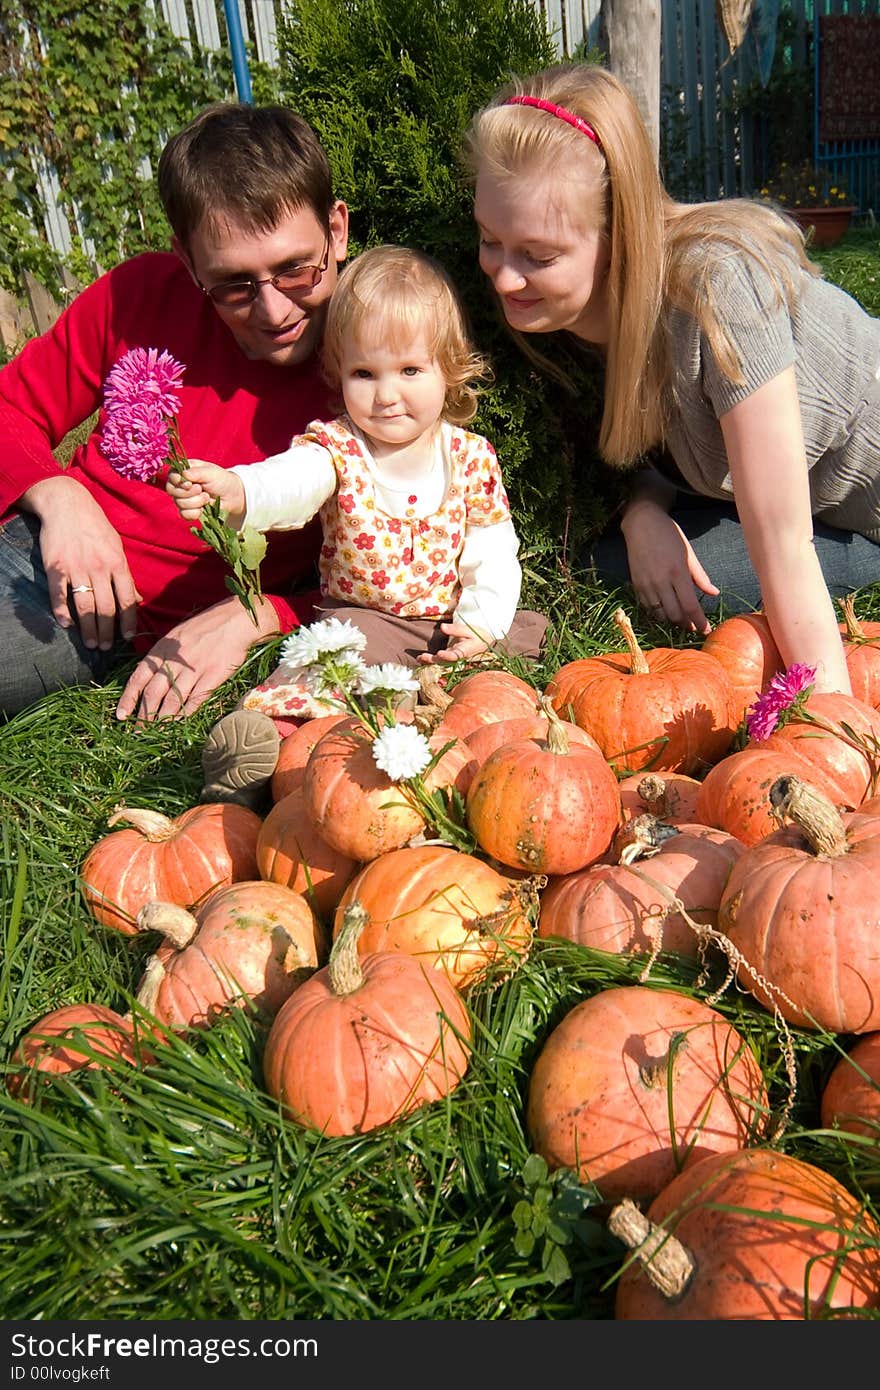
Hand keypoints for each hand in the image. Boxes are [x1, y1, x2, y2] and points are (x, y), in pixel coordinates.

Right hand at [22, 475, 141, 649]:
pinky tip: (66, 624)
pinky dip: (62, 612)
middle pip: (106, 608)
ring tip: (90, 643)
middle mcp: (99, 568)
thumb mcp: (117, 546)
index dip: (129, 621)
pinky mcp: (55, 567)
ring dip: (88, 629)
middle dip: (107, 632)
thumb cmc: (95, 525)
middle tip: (105, 647)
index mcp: (118, 563)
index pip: (128, 600)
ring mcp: (77, 568)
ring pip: (85, 607)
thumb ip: (125, 574)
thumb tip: (137, 600)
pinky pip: (59, 596)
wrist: (66, 504)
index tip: (128, 636)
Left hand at [115, 595, 279, 721]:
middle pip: (153, 693)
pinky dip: (185, 713)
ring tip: (156, 731)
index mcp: (162, 649)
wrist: (235, 621)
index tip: (121, 715)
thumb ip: (162, 656)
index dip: (128, 698)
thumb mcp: (176, 636)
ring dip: (162, 719)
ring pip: (172, 700)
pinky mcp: (212, 677)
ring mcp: (193, 669)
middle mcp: (174, 660)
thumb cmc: (205, 627)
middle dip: (144, 715)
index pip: (138, 677)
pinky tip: (179, 722)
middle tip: (139, 730)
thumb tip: (148, 677)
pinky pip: (195, 699)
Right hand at [165, 461, 245, 527]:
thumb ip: (196, 473)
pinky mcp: (188, 510)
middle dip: (188, 493)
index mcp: (183, 471)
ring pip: (179, 503)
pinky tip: (203, 509)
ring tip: (207, 497)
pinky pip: (184, 514)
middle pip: (171, 490)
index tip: (190, 484)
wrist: (231, 496)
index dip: (178, 481)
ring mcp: (183, 498)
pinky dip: (195, 513)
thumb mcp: (210, 472)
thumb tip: (183, 474)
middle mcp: (180, 484)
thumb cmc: (221, 480)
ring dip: (196, 502)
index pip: (171, 476)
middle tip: (201, 489)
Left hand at [417, 623, 491, 664]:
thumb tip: (442, 627)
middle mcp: (459, 658)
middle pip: (445, 661)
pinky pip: (440, 661)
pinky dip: (431, 661)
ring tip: (419, 658)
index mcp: (465, 651)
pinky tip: (421, 659)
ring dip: (430, 661)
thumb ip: (455, 629)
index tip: (440, 654)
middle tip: (422, 657)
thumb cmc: (477, 635)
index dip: (447, 656)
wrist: (484, 642)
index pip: (455, 655)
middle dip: (433, 660)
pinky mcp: (451, 658)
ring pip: (441, 663)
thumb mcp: (469, 630)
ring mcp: (454, 659)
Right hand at [622, 501, 717, 635]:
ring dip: (672, 620)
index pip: (690, 606)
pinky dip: (658, 612)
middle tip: (694, 625)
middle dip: (686, 624)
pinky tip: (665, 609)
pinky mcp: (636, 584)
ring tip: (680, 618)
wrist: (642, 523)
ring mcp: (646, 584)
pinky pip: (647, 607)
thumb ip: (700, 576)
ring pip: (660, 614)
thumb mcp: (689, 553)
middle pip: (675, 615)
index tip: (706, 630)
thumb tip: (714, 593)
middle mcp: (661, 582)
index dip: (700, 622)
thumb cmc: (669, 535)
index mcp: (678, 573)